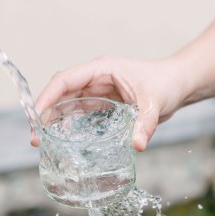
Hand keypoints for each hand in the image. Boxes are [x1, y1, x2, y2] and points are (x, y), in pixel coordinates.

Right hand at [31, 56, 186, 150]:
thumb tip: (137, 145)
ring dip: (54, 121)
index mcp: (102, 70)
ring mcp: (97, 91)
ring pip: (67, 104)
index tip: (37, 116)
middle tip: (36, 138)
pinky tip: (62, 141)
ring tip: (43, 142)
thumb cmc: (166, 84)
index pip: (66, 79)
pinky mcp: (103, 103)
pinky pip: (79, 113)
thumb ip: (145, 124)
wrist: (178, 85)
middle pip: (61, 93)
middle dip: (45, 113)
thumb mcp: (155, 104)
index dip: (48, 96)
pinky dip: (68, 125)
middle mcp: (95, 78)